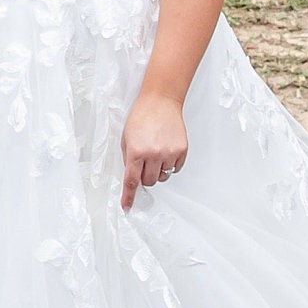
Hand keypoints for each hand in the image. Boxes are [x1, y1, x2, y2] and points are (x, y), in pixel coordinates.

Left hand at [119, 93, 188, 210]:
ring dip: (158, 171)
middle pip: (149, 182)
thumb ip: (128, 158)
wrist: (161, 101)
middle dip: (145, 177)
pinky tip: (166, 151)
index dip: (129, 196)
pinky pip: (175, 168)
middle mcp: (153, 155)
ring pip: (163, 176)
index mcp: (136, 152)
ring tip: (156, 153)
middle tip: (144, 164)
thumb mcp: (126, 137)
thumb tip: (132, 176)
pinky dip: (170, 165)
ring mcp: (169, 153)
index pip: (131, 181)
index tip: (127, 207)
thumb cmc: (141, 116)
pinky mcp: (181, 150)